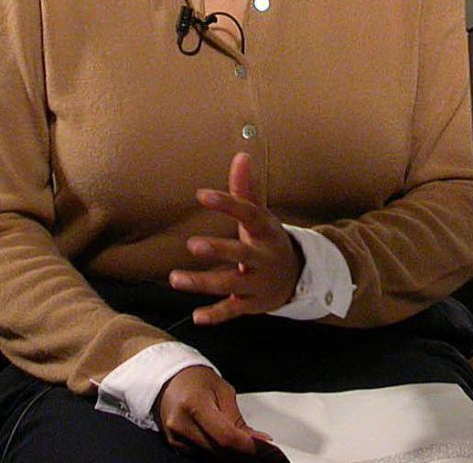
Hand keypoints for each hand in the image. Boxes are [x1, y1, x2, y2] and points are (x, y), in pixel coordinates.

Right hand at [157, 364, 271, 455]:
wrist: (170, 380)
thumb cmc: (197, 380)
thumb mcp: (223, 391)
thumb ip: (238, 419)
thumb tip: (258, 441)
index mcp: (194, 404)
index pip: (225, 436)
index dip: (248, 446)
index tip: (266, 449)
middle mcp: (181, 424)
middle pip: (219, 451)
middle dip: (243, 452)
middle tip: (262, 450)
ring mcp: (175, 437)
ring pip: (212, 457)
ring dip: (232, 454)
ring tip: (246, 445)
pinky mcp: (175, 445)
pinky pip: (202, 455)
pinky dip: (219, 453)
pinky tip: (228, 445)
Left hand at [170, 152, 302, 324]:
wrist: (297, 276)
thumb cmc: (268, 240)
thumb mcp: (260, 215)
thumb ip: (246, 188)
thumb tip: (241, 154)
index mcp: (265, 231)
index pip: (248, 215)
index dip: (227, 204)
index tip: (201, 195)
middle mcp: (263, 258)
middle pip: (241, 255)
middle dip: (218, 251)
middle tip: (191, 245)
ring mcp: (258, 283)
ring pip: (230, 286)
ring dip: (203, 283)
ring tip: (175, 278)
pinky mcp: (252, 304)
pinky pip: (233, 311)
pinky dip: (216, 315)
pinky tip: (196, 317)